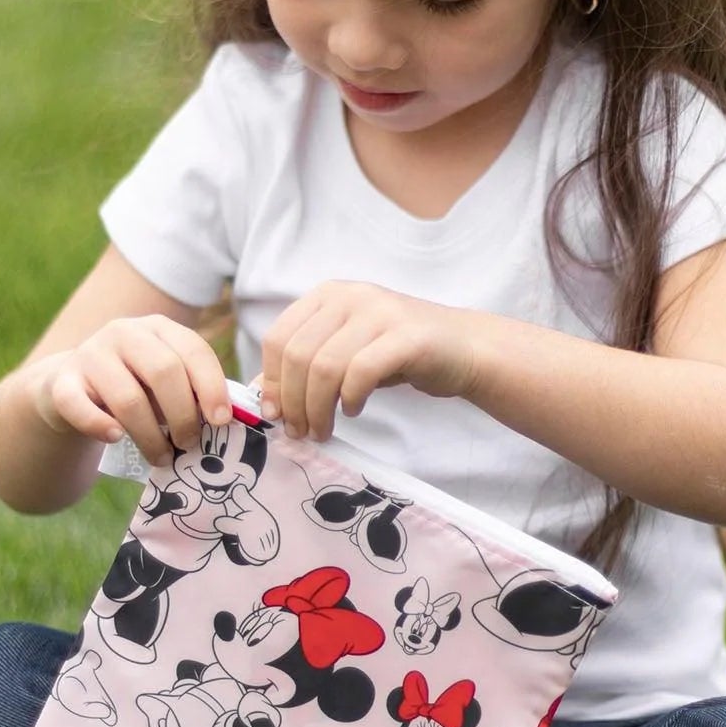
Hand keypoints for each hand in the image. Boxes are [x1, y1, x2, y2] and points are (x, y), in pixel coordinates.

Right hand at [30, 315, 232, 468]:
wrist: (70, 391)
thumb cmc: (134, 390)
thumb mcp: (164, 383)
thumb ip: (192, 392)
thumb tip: (228, 420)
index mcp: (158, 328)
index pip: (194, 350)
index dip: (211, 387)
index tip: (221, 422)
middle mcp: (124, 333)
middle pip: (164, 372)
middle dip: (183, 415)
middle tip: (190, 444)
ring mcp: (89, 355)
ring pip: (128, 398)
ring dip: (150, 436)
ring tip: (162, 458)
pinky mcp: (60, 382)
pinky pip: (78, 406)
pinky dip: (99, 425)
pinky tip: (115, 438)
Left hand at [257, 282, 477, 440]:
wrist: (464, 348)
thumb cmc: (398, 354)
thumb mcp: (346, 352)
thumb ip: (307, 365)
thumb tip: (262, 393)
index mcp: (328, 294)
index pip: (279, 337)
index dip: (273, 381)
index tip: (275, 415)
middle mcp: (351, 295)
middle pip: (298, 355)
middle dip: (293, 402)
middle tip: (300, 432)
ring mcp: (379, 312)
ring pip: (325, 367)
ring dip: (318, 409)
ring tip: (324, 430)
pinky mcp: (406, 336)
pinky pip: (361, 373)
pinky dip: (351, 399)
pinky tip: (354, 410)